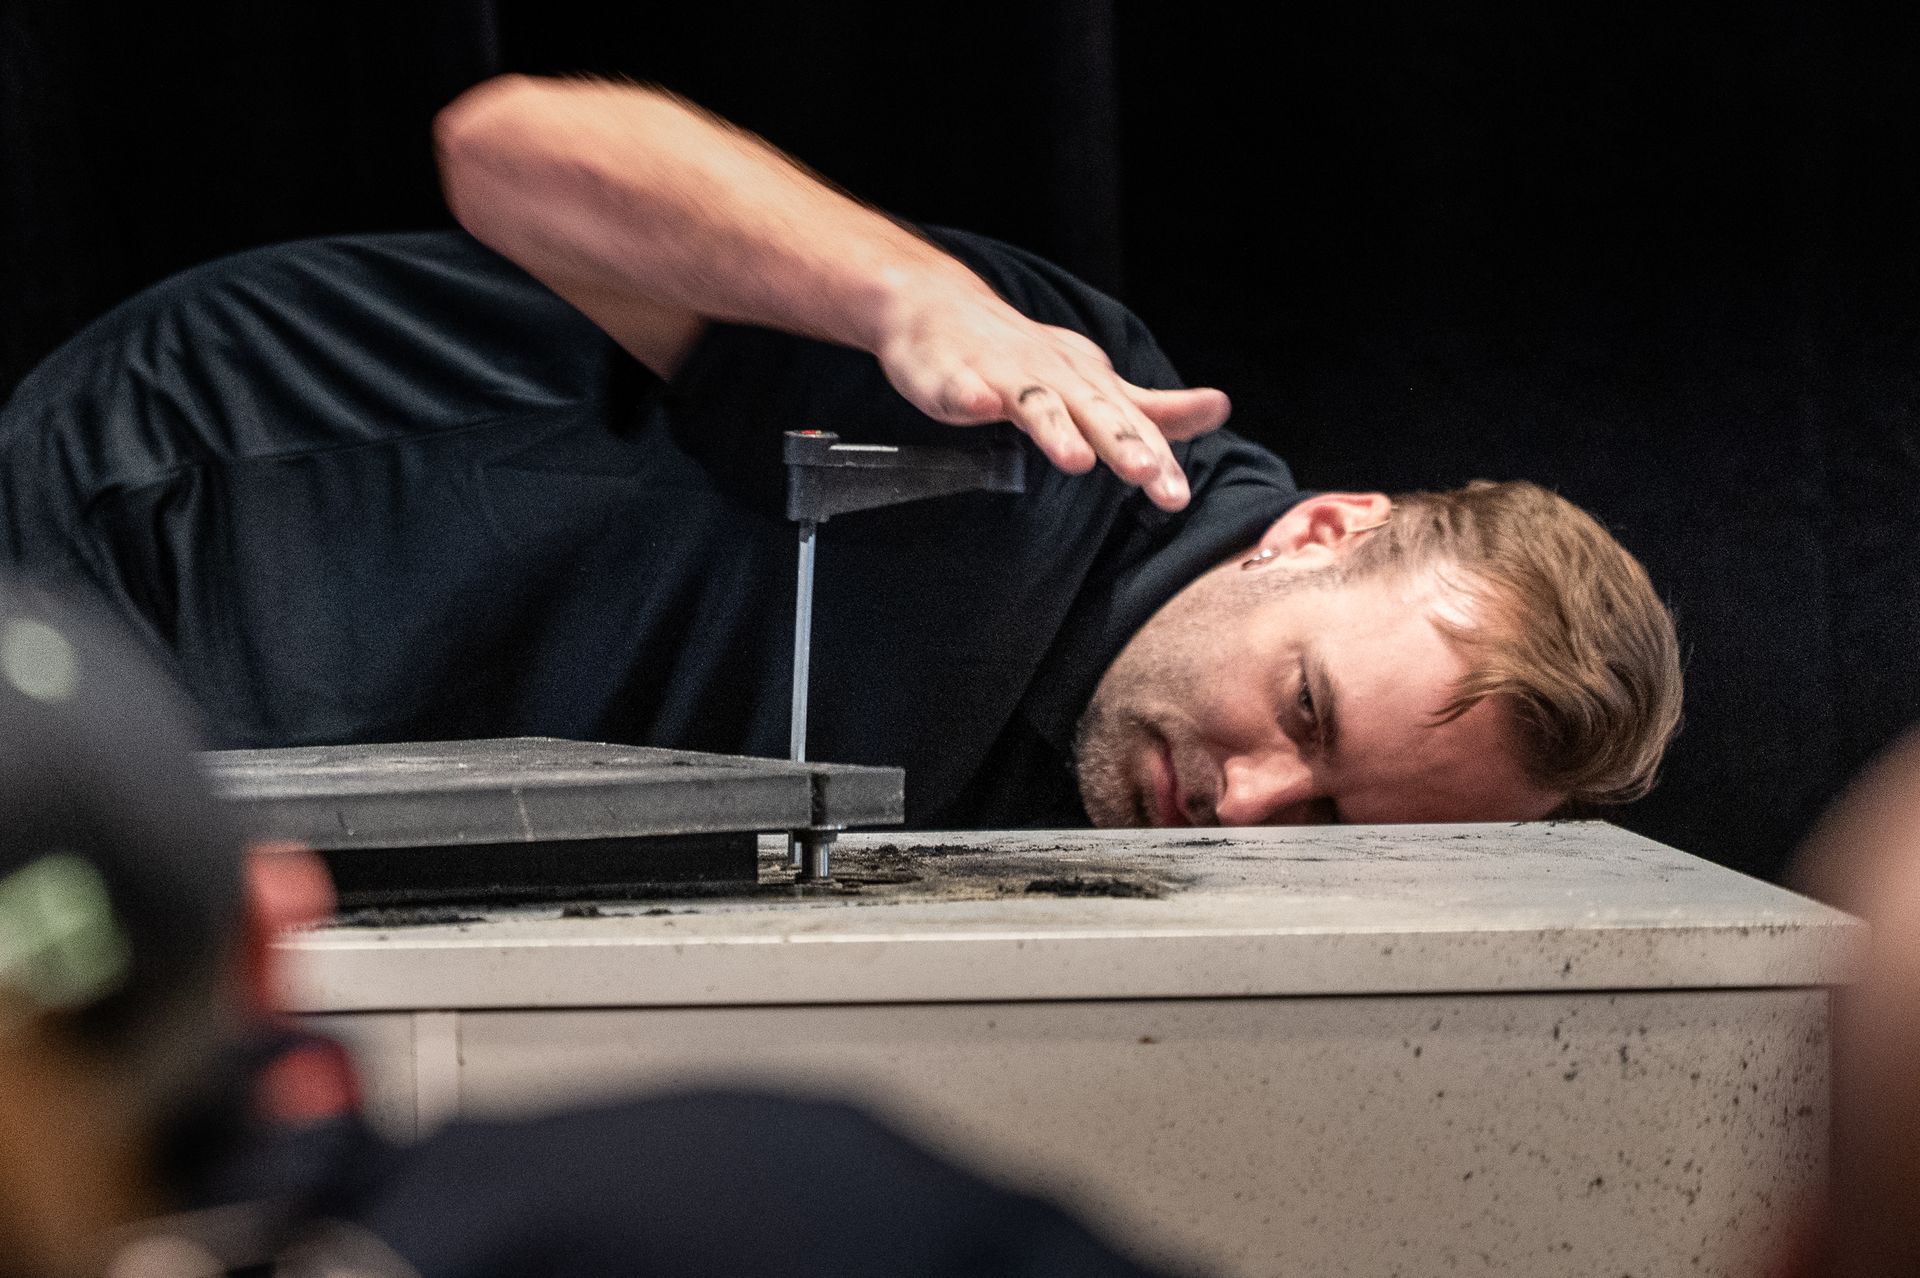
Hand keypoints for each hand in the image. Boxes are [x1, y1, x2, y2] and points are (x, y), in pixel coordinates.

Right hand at [873, 285, 1230, 510]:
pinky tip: (976, 404)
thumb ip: (1151, 408)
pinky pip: (960, 385)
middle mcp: (1053, 377)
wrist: (942, 307)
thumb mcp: (1094, 382)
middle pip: (1091, 411)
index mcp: (1087, 384)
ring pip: (1033, 403)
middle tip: (1146, 474)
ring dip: (1054, 428)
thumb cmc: (1025, 357)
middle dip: (1119, 442)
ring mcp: (1001, 374)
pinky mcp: (953, 374)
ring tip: (1076, 459)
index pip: (1129, 425)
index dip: (1154, 459)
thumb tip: (1219, 409)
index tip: (1176, 496)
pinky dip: (968, 394)